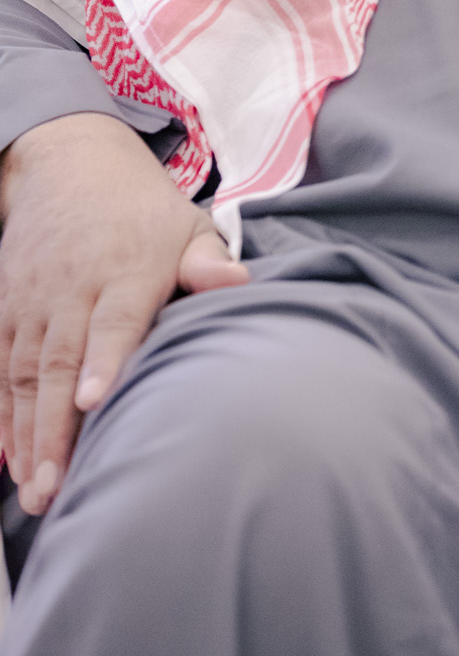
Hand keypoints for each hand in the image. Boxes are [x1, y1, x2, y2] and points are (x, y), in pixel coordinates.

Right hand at [0, 112, 246, 515]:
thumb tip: (238, 283)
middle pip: (60, 360)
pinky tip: (9, 458)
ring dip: (26, 434)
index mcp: (127, 269)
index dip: (103, 360)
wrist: (71, 166)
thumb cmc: (144, 212)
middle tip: (55, 485)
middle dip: (55, 427)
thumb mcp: (186, 225)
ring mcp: (34, 299)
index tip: (92, 400)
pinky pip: (0, 365)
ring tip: (35, 490)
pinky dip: (1, 413)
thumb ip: (208, 262)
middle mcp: (74, 287)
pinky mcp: (7, 307)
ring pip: (24, 373)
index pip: (115, 320)